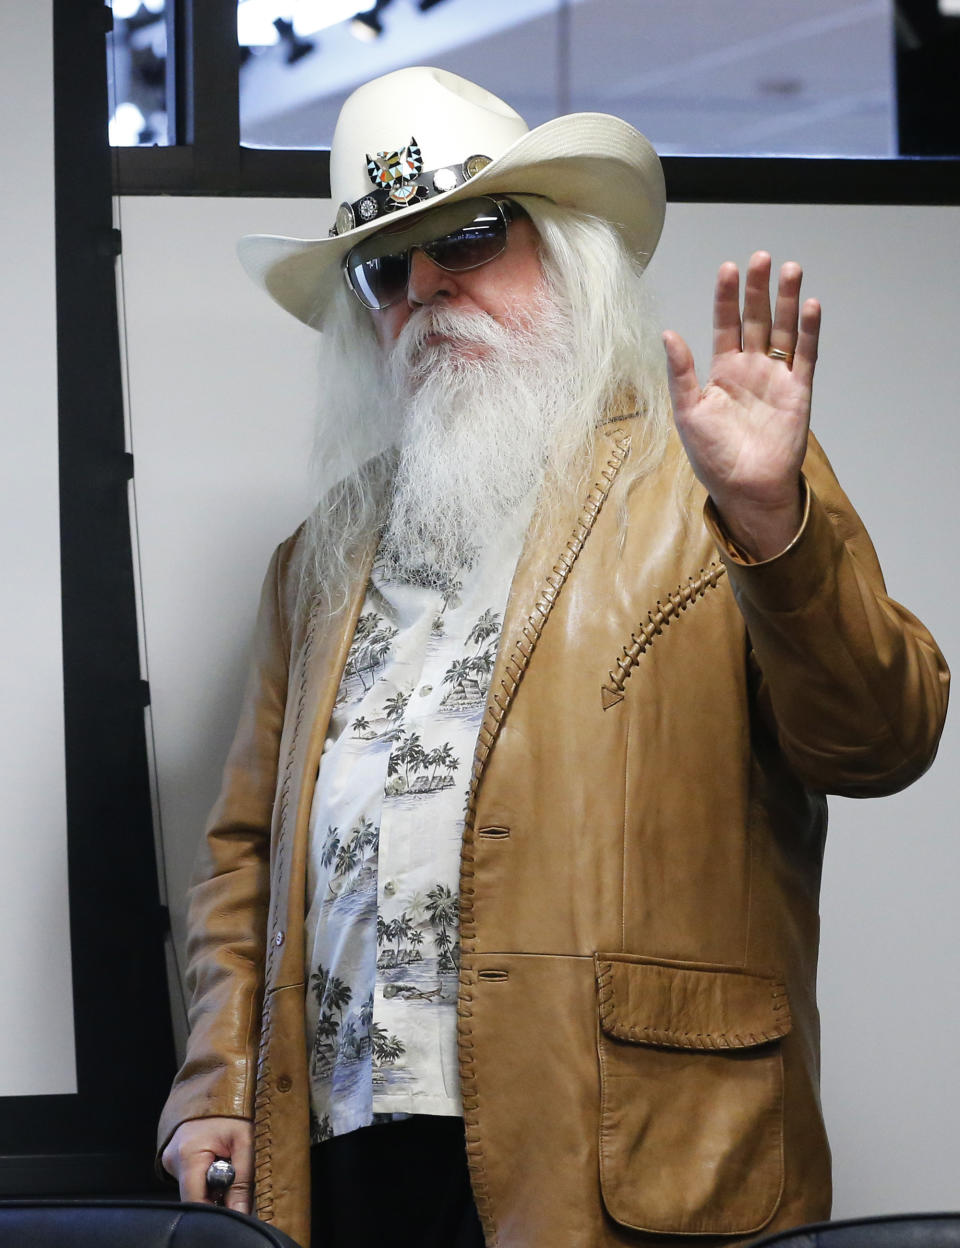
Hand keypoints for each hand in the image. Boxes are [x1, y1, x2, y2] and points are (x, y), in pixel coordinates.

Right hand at [161, 1117, 253, 1213]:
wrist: (219, 1081)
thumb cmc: (233, 1108)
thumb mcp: (245, 1142)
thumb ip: (242, 1181)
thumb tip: (240, 1213)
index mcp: (188, 1155)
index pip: (195, 1202)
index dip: (215, 1210)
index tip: (234, 1207)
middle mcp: (173, 1159)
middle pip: (193, 1196)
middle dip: (216, 1195)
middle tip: (234, 1177)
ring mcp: (170, 1158)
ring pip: (193, 1187)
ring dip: (212, 1184)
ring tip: (226, 1160)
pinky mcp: (174, 1157)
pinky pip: (190, 1176)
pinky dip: (206, 1175)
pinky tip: (217, 1159)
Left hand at [663, 251, 820, 560]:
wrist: (745, 488)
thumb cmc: (712, 456)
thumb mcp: (687, 412)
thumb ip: (681, 373)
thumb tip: (668, 334)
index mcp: (722, 372)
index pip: (725, 324)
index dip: (727, 297)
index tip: (729, 268)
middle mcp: (750, 369)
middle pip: (756, 319)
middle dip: (759, 289)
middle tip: (762, 258)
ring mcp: (776, 378)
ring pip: (784, 330)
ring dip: (787, 301)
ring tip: (790, 269)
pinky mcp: (799, 391)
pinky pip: (806, 355)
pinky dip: (808, 330)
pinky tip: (809, 305)